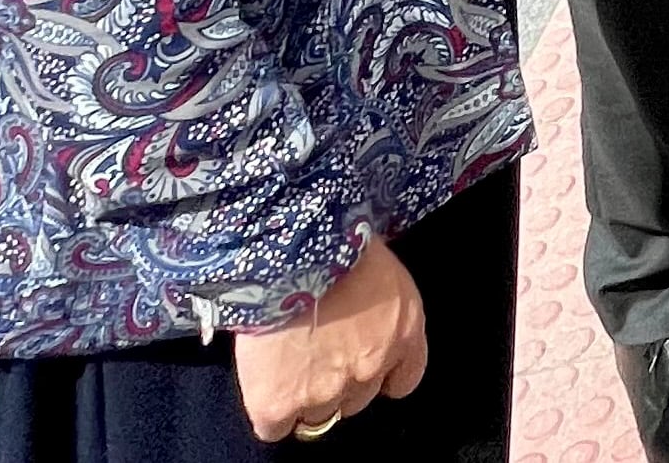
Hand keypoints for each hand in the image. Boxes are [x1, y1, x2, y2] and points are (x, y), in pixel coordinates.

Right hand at [233, 235, 425, 442]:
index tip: (363, 368)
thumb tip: (357, 313)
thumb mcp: (380, 267)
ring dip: (303, 398)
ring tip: (284, 366)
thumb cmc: (335, 240)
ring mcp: (326, 390)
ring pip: (318, 417)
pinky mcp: (280, 402)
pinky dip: (269, 413)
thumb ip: (379, 305)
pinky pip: (274, 428)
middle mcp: (371, 368)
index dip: (380, 376)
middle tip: (314, 355)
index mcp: (405, 332)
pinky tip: (264, 388)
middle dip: (338, 383)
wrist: (290, 250)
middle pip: (357, 400)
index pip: (404, 379)